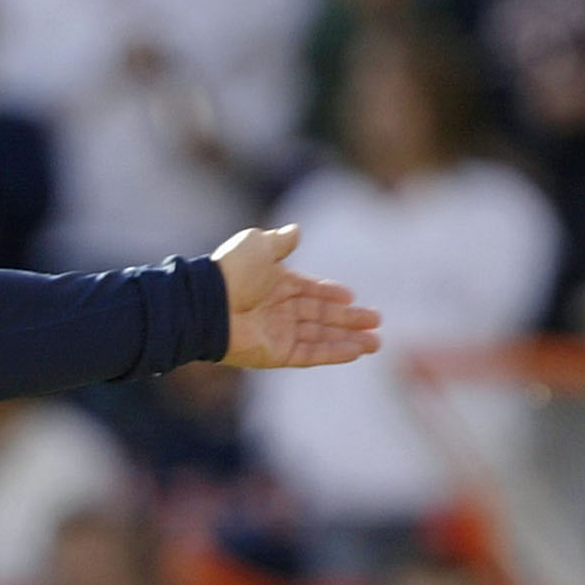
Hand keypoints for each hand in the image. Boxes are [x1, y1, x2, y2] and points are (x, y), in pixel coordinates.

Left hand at [212, 226, 381, 369]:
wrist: (208, 303)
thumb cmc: (231, 271)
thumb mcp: (258, 245)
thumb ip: (280, 241)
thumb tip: (296, 230)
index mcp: (276, 285)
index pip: (310, 292)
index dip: (331, 295)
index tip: (351, 297)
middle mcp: (278, 310)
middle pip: (321, 317)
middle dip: (349, 320)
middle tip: (376, 321)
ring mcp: (278, 333)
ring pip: (321, 337)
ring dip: (349, 339)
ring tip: (376, 343)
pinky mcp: (276, 354)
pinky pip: (311, 354)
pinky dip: (334, 353)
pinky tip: (355, 351)